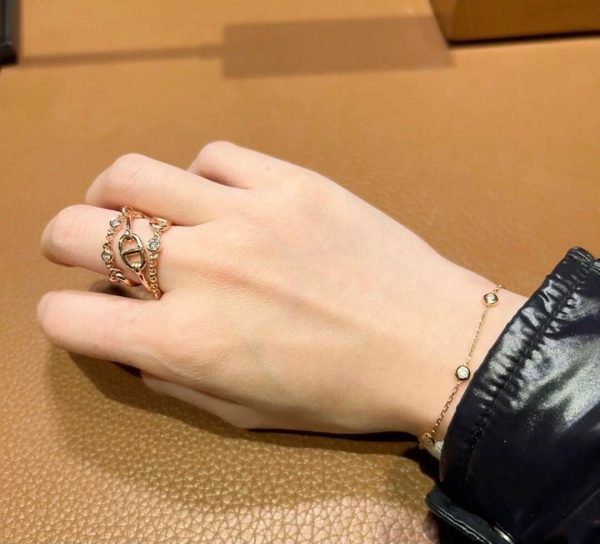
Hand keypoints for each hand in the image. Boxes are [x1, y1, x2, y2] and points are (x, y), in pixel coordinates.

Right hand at [38, 141, 525, 438]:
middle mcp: (201, 271)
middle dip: (65, 241)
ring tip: (132, 206)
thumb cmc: (342, 395)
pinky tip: (218, 198)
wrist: (432, 344)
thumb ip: (173, 377)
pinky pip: (214, 157)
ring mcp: (245, 216)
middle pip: (78, 230)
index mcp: (185, 343)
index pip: (68, 317)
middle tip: (82, 245)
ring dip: (113, 193)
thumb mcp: (244, 412)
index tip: (82, 313)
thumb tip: (134, 339)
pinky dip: (200, 178)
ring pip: (132, 174)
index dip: (64, 316)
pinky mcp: (290, 182)